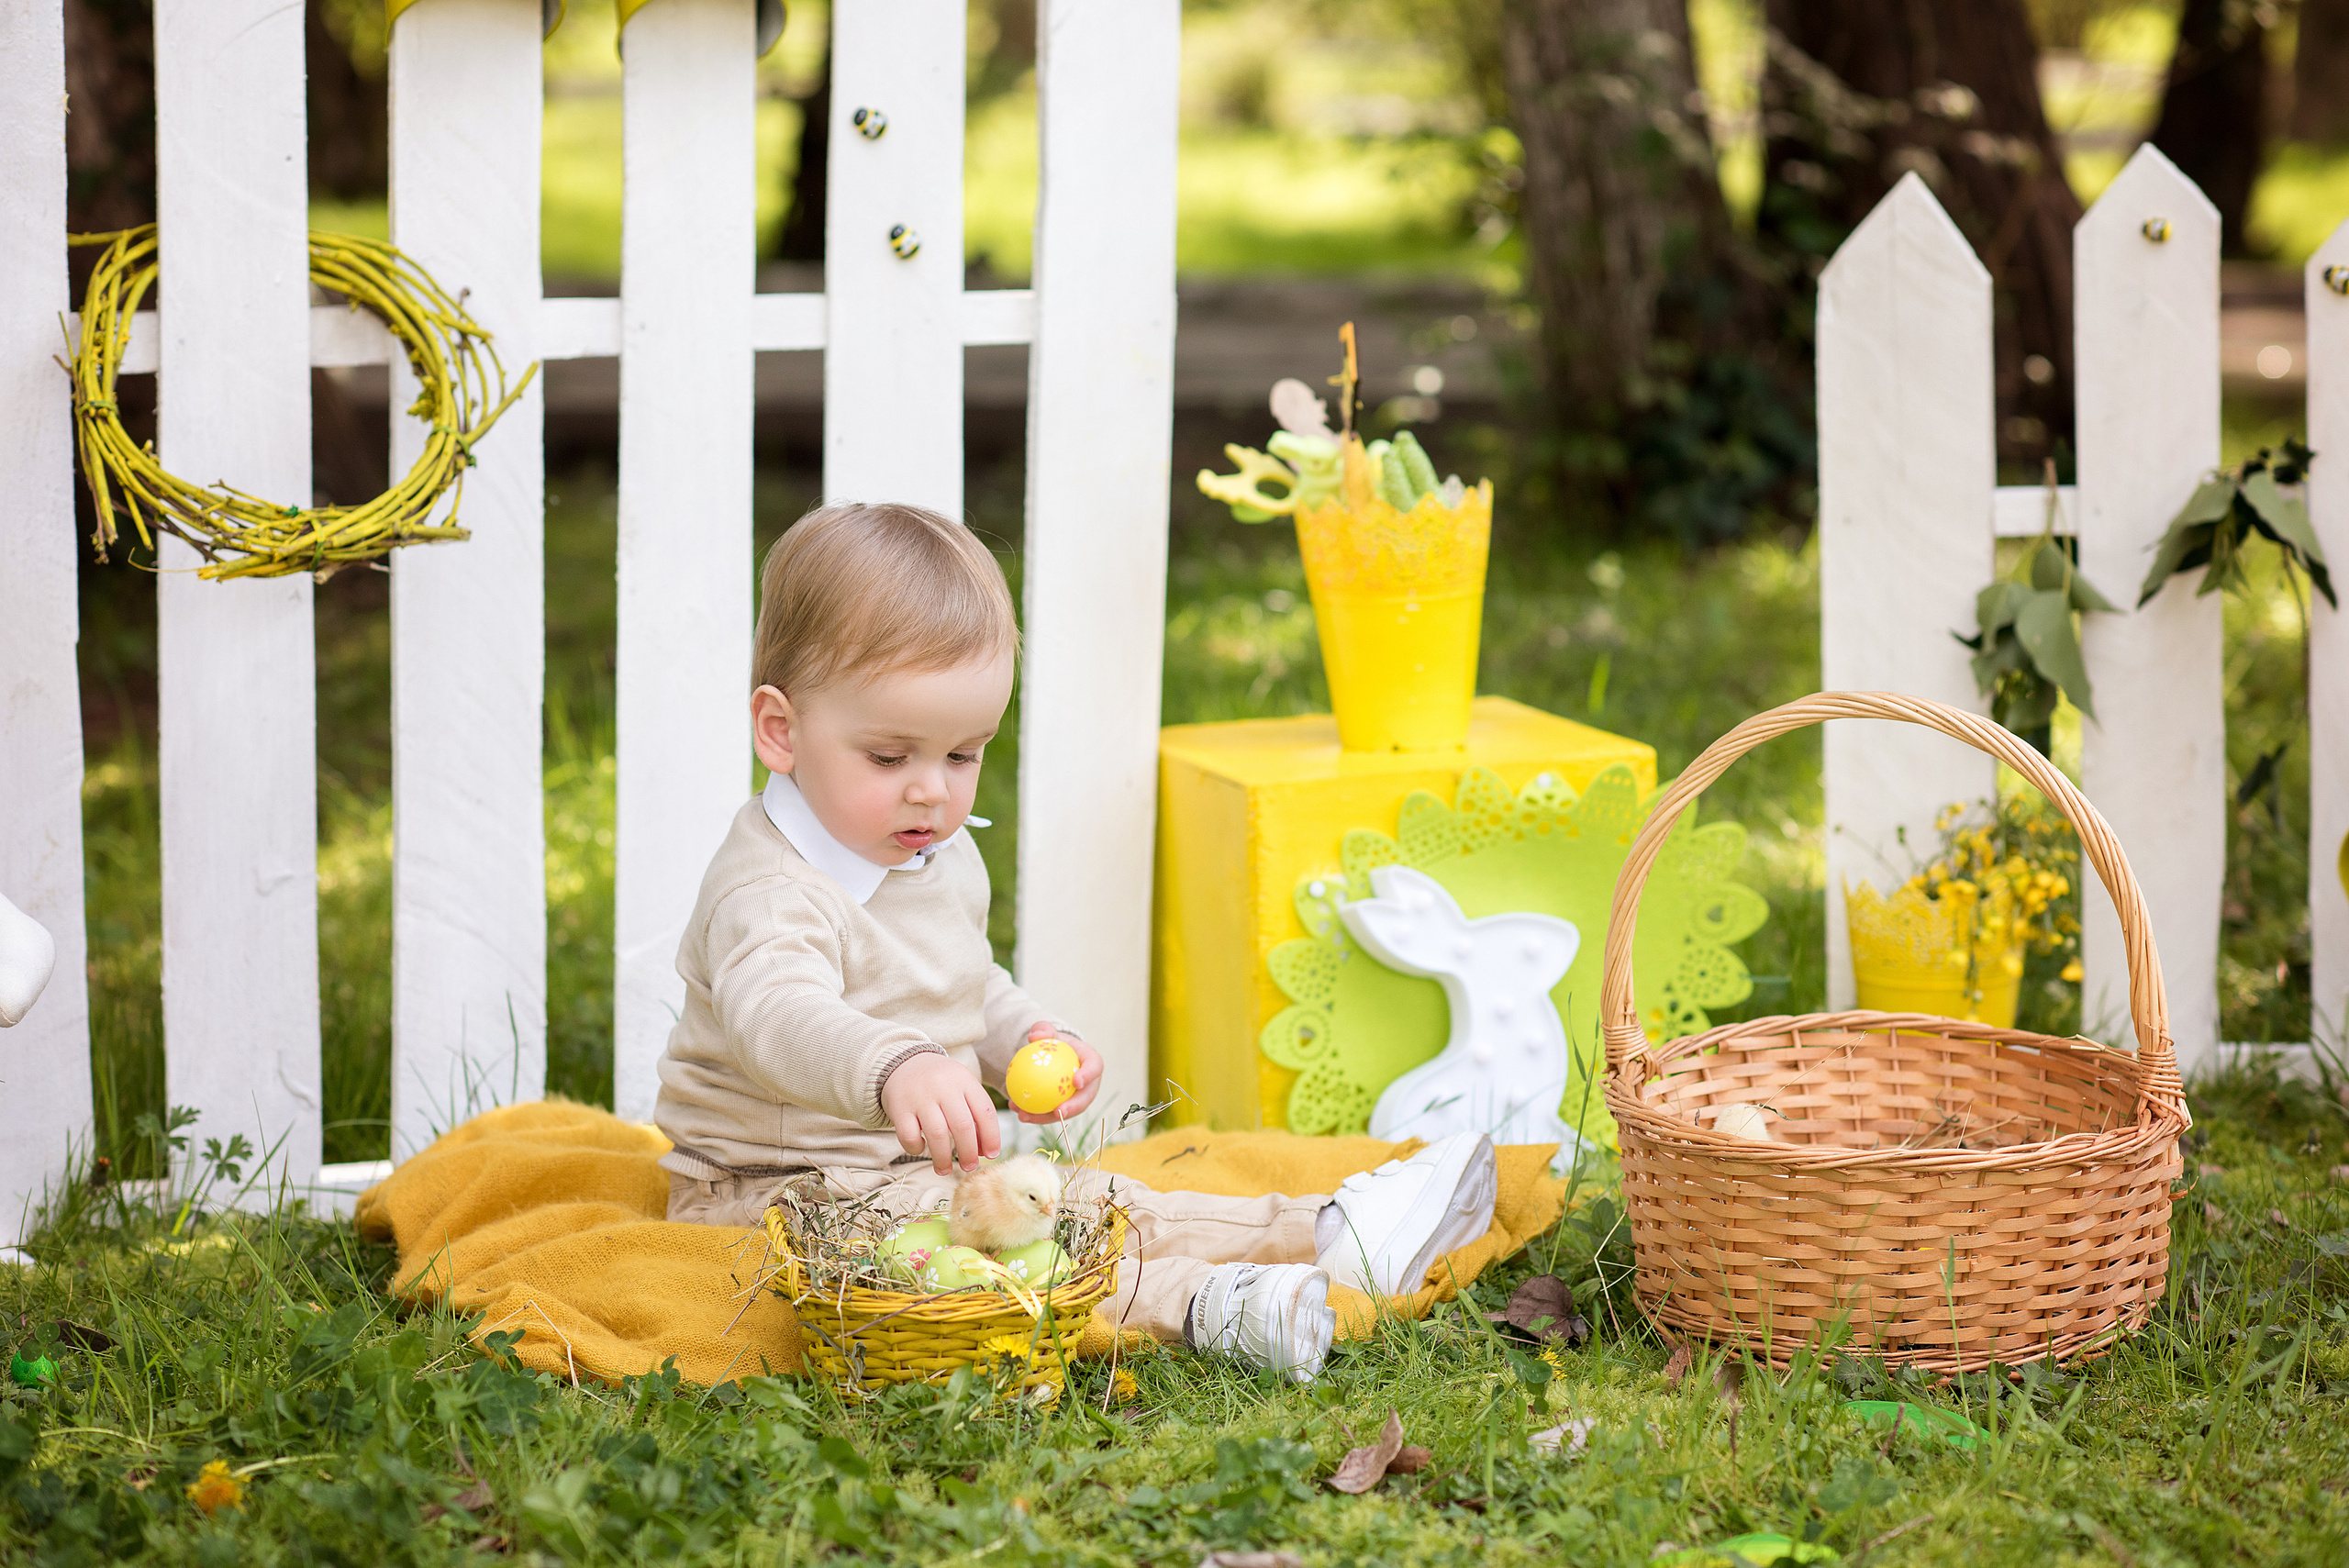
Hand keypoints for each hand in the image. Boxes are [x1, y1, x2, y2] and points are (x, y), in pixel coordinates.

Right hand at [880, 1053, 1000, 1172]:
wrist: (903, 1063)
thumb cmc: (941, 1082)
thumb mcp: (962, 1087)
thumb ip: (975, 1114)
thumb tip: (985, 1150)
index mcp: (964, 1081)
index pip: (985, 1112)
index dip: (991, 1137)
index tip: (991, 1155)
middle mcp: (943, 1087)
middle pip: (962, 1126)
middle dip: (969, 1152)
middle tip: (970, 1166)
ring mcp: (920, 1097)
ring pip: (937, 1134)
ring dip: (943, 1158)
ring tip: (946, 1169)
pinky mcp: (899, 1108)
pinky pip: (909, 1135)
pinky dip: (916, 1148)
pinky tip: (921, 1148)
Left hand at [1018, 1022, 1104, 1124]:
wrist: (1052, 1057)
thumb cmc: (1054, 1043)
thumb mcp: (1049, 1033)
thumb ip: (1043, 1030)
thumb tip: (1034, 1037)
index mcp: (1092, 1062)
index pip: (1094, 1067)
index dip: (1089, 1076)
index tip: (1077, 1082)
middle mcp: (1089, 1084)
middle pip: (1084, 1099)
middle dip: (1073, 1109)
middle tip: (1057, 1112)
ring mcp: (1076, 1098)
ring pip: (1064, 1111)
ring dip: (1046, 1117)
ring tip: (1025, 1115)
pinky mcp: (1062, 1107)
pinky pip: (1048, 1113)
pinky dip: (1033, 1113)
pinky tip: (1015, 1110)